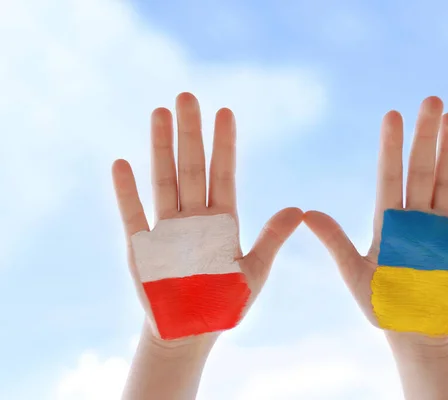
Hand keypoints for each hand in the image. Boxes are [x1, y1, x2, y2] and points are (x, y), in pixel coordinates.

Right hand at [112, 92, 302, 346]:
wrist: (191, 333)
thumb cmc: (224, 303)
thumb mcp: (255, 271)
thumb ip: (272, 238)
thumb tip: (298, 208)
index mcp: (223, 221)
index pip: (224, 173)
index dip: (225, 143)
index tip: (225, 111)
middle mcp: (195, 218)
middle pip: (192, 167)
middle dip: (190, 133)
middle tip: (187, 96)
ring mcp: (167, 230)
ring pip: (163, 180)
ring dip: (160, 148)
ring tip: (158, 113)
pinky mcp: (142, 248)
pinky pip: (133, 215)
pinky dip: (127, 192)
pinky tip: (122, 163)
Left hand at [304, 96, 447, 347]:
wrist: (416, 330)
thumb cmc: (382, 304)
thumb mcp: (355, 274)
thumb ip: (336, 242)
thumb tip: (306, 213)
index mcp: (387, 221)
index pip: (389, 175)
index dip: (391, 146)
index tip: (392, 114)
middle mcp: (414, 217)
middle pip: (420, 169)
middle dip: (425, 136)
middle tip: (430, 99)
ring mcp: (441, 227)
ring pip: (446, 181)